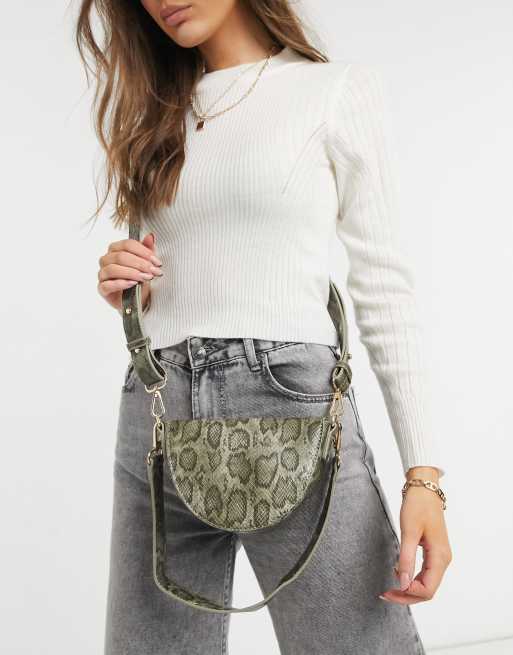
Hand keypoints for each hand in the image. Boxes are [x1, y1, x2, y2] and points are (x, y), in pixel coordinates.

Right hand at [97, 232, 161, 311]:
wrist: (139, 301)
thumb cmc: (141, 280)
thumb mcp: (147, 265)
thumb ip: (148, 250)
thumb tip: (150, 236)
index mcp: (116, 249)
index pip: (127, 244)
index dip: (143, 252)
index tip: (157, 262)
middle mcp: (106, 260)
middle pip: (120, 256)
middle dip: (140, 264)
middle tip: (154, 271)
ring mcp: (102, 274)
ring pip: (113, 269)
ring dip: (132, 273)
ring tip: (145, 278)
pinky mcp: (102, 289)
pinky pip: (107, 284)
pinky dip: (121, 283)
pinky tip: (133, 284)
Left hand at [379, 467, 451, 604]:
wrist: (424, 489)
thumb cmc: (418, 506)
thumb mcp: (409, 532)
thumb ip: (406, 559)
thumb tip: (403, 584)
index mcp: (440, 557)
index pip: (428, 589)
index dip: (409, 594)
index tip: (390, 589)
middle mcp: (443, 560)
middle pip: (428, 590)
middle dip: (407, 595)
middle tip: (386, 594)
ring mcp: (440, 557)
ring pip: (426, 583)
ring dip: (409, 589)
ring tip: (390, 589)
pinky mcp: (434, 552)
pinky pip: (425, 573)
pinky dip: (412, 578)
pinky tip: (398, 574)